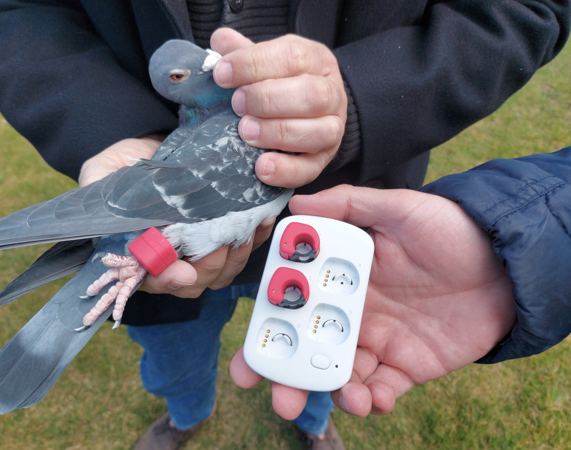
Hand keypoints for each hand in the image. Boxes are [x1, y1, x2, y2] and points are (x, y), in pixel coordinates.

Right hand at [78, 137, 275, 297]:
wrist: (154, 144)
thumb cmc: (126, 162)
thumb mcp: (103, 172)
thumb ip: (99, 191)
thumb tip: (106, 214)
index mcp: (137, 252)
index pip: (152, 279)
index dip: (168, 280)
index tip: (183, 272)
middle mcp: (169, 258)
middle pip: (194, 281)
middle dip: (210, 264)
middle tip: (221, 241)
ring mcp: (198, 251)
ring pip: (221, 273)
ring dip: (236, 255)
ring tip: (245, 229)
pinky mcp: (222, 237)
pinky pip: (243, 250)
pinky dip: (256, 238)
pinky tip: (261, 220)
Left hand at [211, 28, 347, 188]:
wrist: (312, 112)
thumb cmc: (282, 82)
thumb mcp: (266, 60)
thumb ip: (244, 51)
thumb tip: (220, 41)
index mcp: (316, 61)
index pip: (292, 56)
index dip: (254, 64)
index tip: (222, 74)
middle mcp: (331, 94)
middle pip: (311, 94)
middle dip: (268, 99)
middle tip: (237, 105)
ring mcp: (332, 130)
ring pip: (318, 132)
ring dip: (278, 133)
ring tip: (246, 132)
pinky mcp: (322, 160)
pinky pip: (310, 169)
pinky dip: (286, 170)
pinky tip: (261, 167)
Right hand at [230, 185, 515, 418]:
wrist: (505, 263)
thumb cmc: (449, 230)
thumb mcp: (398, 208)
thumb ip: (349, 203)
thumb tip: (296, 203)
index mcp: (341, 279)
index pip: (295, 306)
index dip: (269, 329)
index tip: (250, 352)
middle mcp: (353, 312)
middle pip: (308, 349)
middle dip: (286, 376)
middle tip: (277, 395)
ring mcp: (379, 341)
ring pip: (340, 374)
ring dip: (328, 393)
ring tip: (335, 400)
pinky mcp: (407, 365)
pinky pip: (382, 389)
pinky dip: (371, 400)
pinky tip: (370, 399)